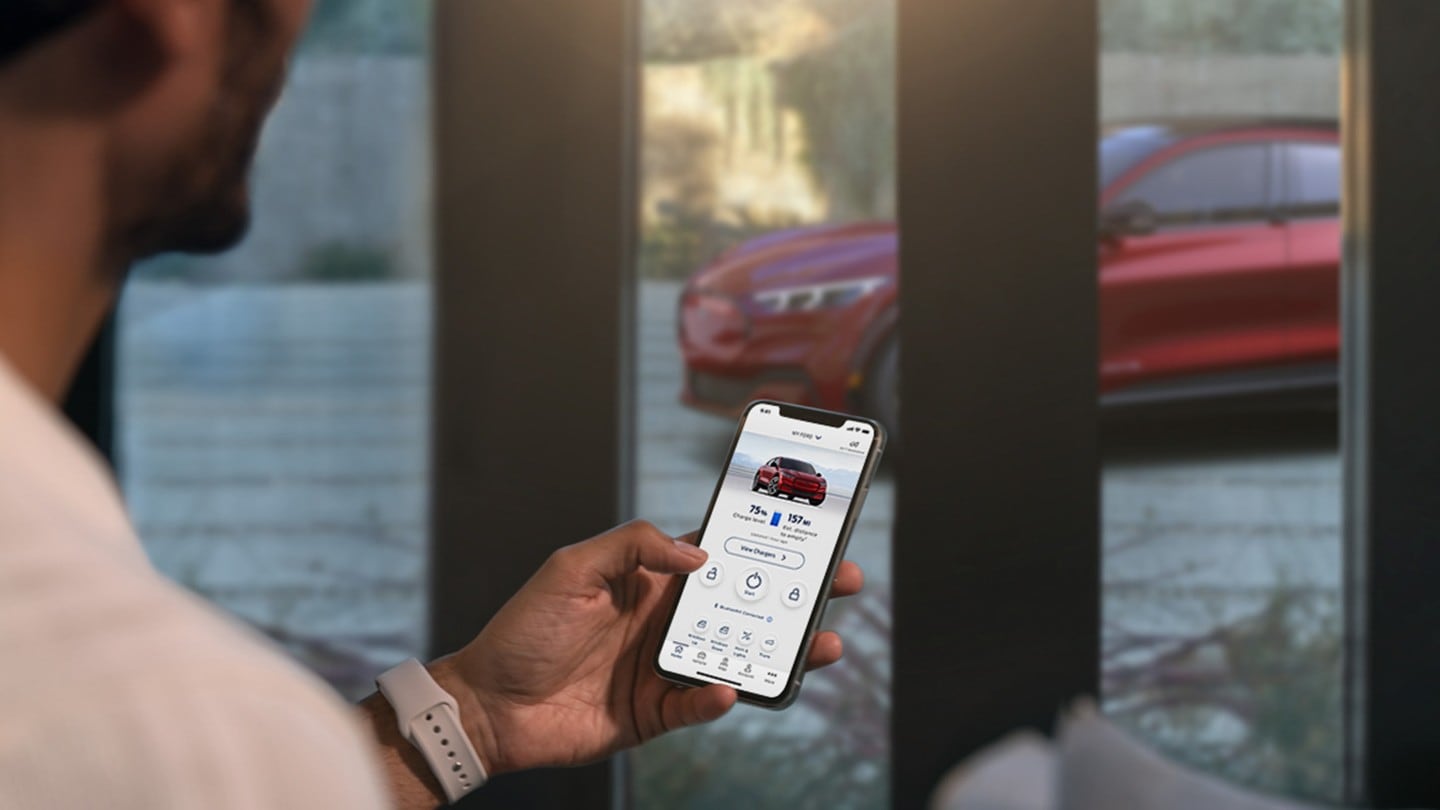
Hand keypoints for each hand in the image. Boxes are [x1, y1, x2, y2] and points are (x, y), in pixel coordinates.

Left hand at [432, 520, 863, 775]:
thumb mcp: (571, 568)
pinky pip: (699, 704)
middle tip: (841, 584)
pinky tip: (729, 687)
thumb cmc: (523, 631)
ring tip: (820, 644)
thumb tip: (698, 554)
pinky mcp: (657, 712)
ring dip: (780, 650)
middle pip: (744, 604)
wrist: (489, 705)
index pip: (718, 556)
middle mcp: (665, 621)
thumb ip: (634, 547)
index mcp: (650, 581)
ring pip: (737, 655)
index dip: (761, 543)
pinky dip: (718, 697)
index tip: (806, 531)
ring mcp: (665, 667)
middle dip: (794, 595)